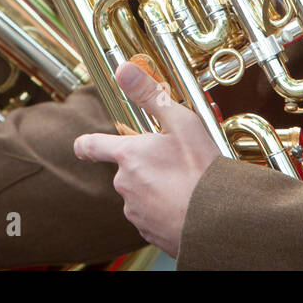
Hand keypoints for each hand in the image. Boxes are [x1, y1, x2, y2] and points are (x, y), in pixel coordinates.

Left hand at [73, 61, 219, 257]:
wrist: (218, 220)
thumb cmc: (201, 171)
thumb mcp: (182, 123)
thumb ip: (151, 95)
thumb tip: (125, 69)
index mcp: (129, 155)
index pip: (93, 146)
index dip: (87, 143)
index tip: (83, 145)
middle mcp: (125, 184)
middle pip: (127, 169)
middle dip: (146, 164)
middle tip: (176, 162)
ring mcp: (135, 211)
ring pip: (140, 193)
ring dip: (156, 188)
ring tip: (186, 185)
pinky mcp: (148, 233)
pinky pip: (152, 216)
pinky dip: (165, 210)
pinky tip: (186, 206)